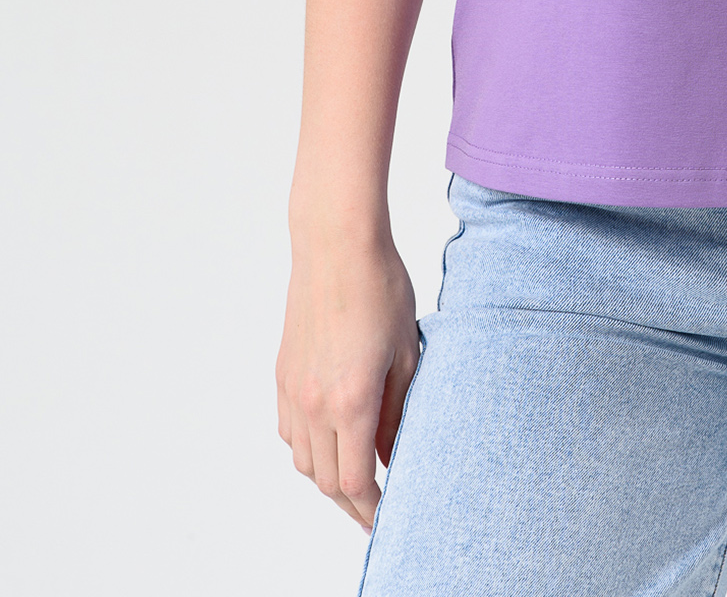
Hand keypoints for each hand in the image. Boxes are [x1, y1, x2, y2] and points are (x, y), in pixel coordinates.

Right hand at [275, 234, 420, 531]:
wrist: (336, 244)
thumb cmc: (380, 287)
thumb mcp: (408, 350)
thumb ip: (400, 410)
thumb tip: (393, 453)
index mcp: (351, 401)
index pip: (356, 480)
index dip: (372, 507)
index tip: (389, 518)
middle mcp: (314, 403)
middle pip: (326, 480)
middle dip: (352, 501)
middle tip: (375, 510)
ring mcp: (292, 389)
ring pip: (304, 460)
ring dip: (328, 478)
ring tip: (355, 480)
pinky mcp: (282, 374)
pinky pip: (290, 432)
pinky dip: (308, 448)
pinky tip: (330, 442)